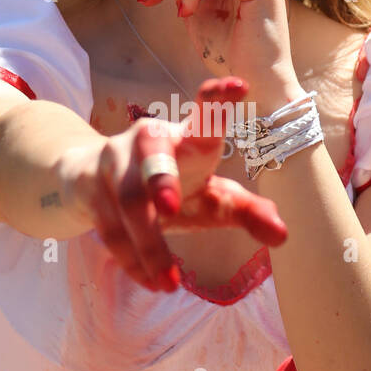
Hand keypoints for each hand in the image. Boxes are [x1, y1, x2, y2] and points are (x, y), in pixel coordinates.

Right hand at [57, 77, 287, 292]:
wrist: (90, 183)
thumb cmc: (169, 188)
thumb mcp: (210, 200)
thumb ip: (246, 212)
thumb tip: (283, 236)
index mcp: (187, 137)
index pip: (205, 114)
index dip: (219, 100)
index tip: (239, 86)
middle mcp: (148, 140)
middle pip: (153, 151)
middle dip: (159, 177)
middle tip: (171, 207)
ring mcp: (113, 160)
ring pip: (127, 200)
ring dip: (147, 243)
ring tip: (171, 281)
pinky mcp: (88, 186)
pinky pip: (108, 226)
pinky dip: (131, 259)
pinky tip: (152, 283)